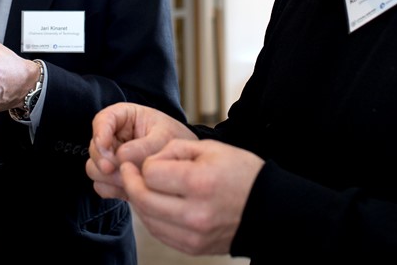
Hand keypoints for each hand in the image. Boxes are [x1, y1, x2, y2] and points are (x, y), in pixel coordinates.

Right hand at [86, 103, 194, 199]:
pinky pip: (101, 186)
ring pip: (94, 169)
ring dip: (110, 177)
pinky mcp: (112, 177)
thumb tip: (120, 158)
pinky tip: (131, 189)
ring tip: (132, 179)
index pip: (102, 120)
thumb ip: (144, 146)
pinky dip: (113, 189)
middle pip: (94, 148)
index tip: (105, 147)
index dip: (100, 133)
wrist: (184, 160)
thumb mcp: (165, 137)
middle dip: (105, 161)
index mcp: (123, 117)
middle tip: (121, 170)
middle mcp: (112, 137)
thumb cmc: (175, 140)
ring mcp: (110, 158)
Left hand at [123, 139, 263, 255]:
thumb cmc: (241, 173)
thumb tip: (147, 162)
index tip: (143, 159)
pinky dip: (152, 217)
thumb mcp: (212, 148)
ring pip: (147, 219)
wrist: (269, 209)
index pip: (150, 174)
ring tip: (142, 186)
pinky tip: (155, 204)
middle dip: (130, 182)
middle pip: (143, 199)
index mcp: (200, 182)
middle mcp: (195, 213)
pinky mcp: (193, 248)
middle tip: (127, 170)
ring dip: (139, 201)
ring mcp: (193, 235)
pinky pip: (160, 233)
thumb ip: (175, 149)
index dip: (143, 164)